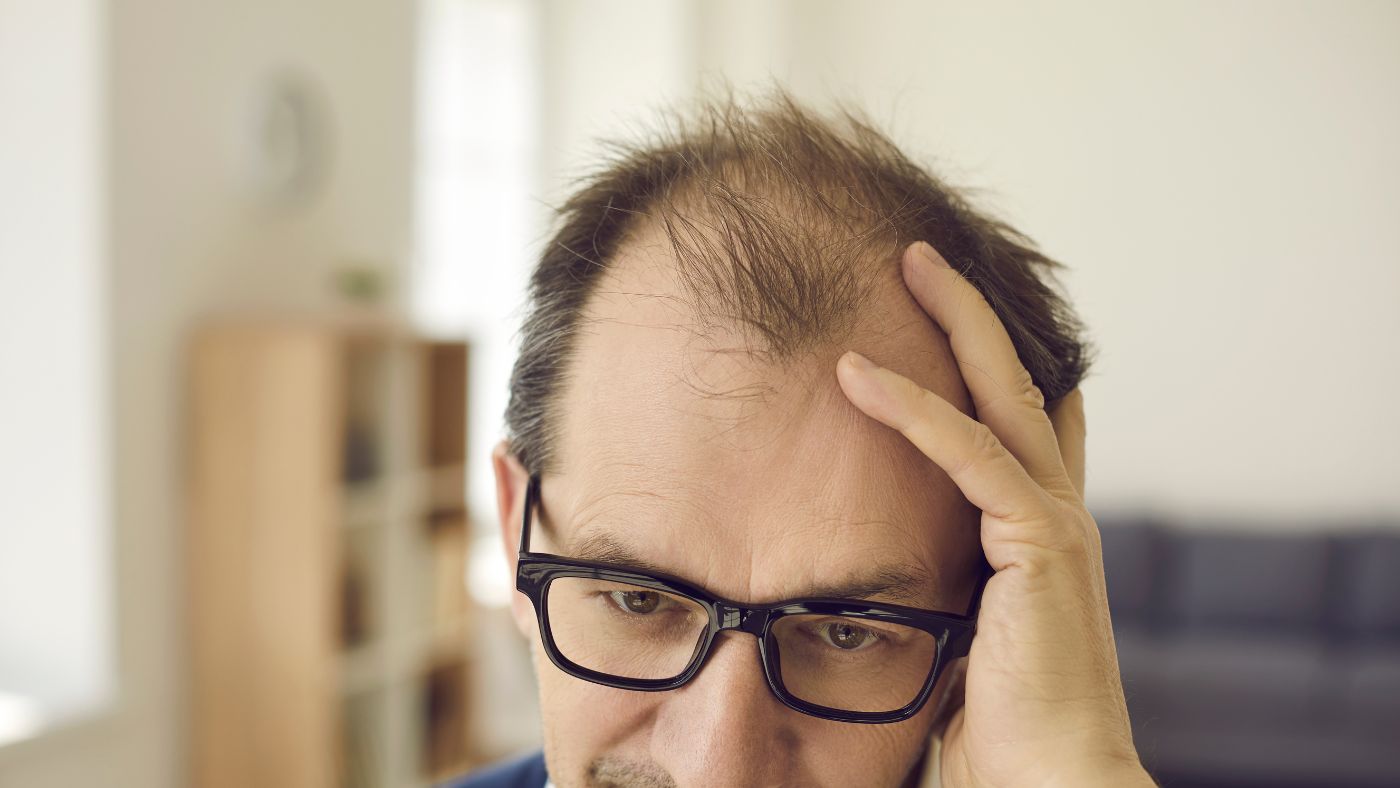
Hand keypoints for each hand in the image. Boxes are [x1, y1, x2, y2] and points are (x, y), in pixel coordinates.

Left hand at [835, 242, 1152, 787]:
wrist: (1050, 778)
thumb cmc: (999, 726)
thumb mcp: (955, 635)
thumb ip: (933, 588)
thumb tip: (870, 582)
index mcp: (1040, 535)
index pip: (1027, 427)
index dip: (995, 365)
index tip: (948, 317)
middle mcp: (1058, 514)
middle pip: (1018, 385)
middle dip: (970, 316)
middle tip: (921, 258)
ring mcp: (1055, 523)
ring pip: (1003, 395)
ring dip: (952, 324)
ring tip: (906, 266)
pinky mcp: (1039, 542)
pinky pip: (969, 453)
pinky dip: (912, 409)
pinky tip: (859, 374)